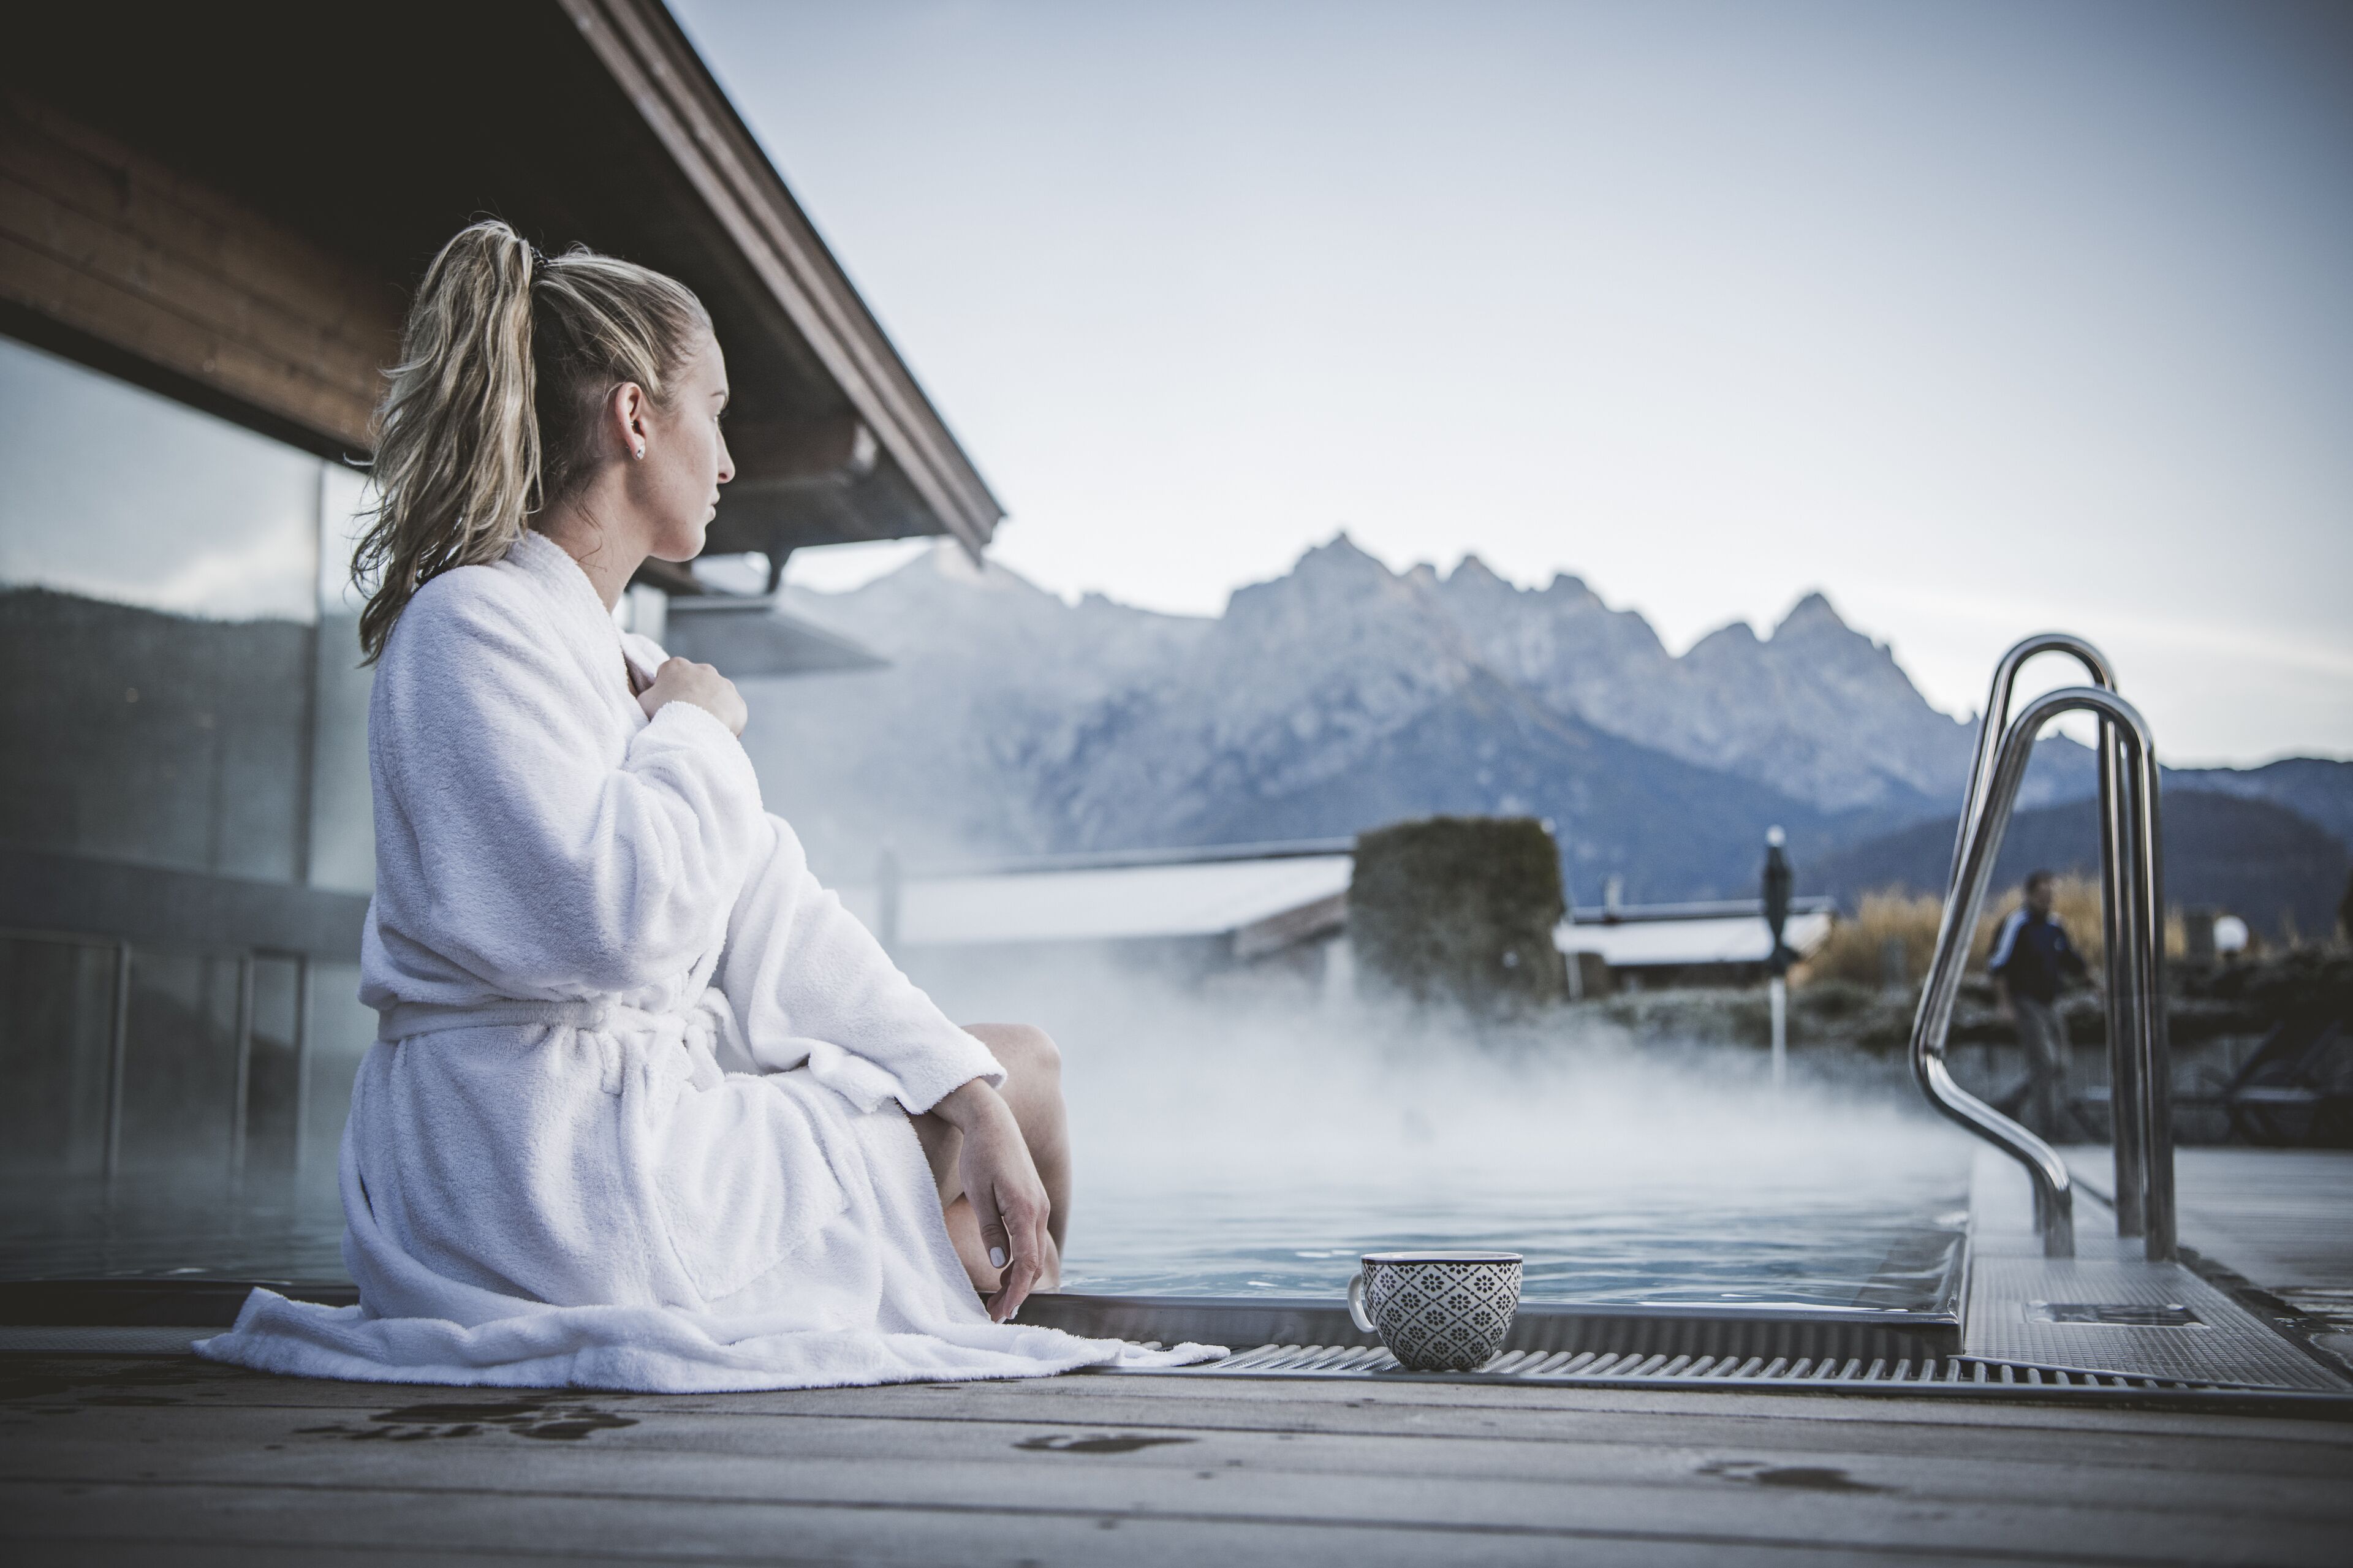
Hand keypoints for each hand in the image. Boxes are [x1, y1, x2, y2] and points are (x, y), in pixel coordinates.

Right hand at [639, 656, 746, 735]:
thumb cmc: (663, 713)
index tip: (667, 705)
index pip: (671, 673)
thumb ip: (649, 694)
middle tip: (685, 717)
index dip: (668, 690)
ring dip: (711, 709)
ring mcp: (724, 685)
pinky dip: (725, 724)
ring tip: (701, 729)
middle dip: (693, 697)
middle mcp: (704, 670)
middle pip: (697, 683)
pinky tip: (715, 735)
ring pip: (717, 697)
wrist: (693, 730)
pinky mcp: (738, 703)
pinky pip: (730, 714)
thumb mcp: (644, 701)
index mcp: (677, 666)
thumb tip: (653, 696)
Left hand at [932, 1080, 1051, 1322]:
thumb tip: (1001, 1264)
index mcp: (1024, 1210)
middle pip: (1033, 1263)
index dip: (1016, 1292)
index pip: (1026, 1263)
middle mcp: (1039, 1210)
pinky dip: (1020, 1260)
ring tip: (996, 1297)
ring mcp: (1039, 1206)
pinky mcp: (1034, 1203)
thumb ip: (991, 1231)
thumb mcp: (978, 1195)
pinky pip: (1031, 1239)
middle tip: (995, 1313)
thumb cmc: (980, 1156)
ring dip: (1018, 1278)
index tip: (1003, 1313)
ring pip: (1033, 1252)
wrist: (993, 1122)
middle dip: (1016, 1291)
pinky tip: (1004, 1270)